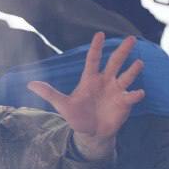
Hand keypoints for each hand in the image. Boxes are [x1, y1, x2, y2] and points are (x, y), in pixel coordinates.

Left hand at [27, 32, 143, 155]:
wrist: (91, 134)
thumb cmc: (77, 117)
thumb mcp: (62, 105)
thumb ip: (49, 93)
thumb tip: (29, 83)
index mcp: (90, 79)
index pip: (93, 59)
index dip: (96, 47)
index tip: (100, 34)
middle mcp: (105, 81)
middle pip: (115, 62)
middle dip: (123, 51)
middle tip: (131, 38)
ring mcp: (116, 91)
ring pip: (127, 77)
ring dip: (133, 70)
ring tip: (139, 63)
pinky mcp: (124, 103)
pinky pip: (131, 96)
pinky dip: (136, 94)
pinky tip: (139, 92)